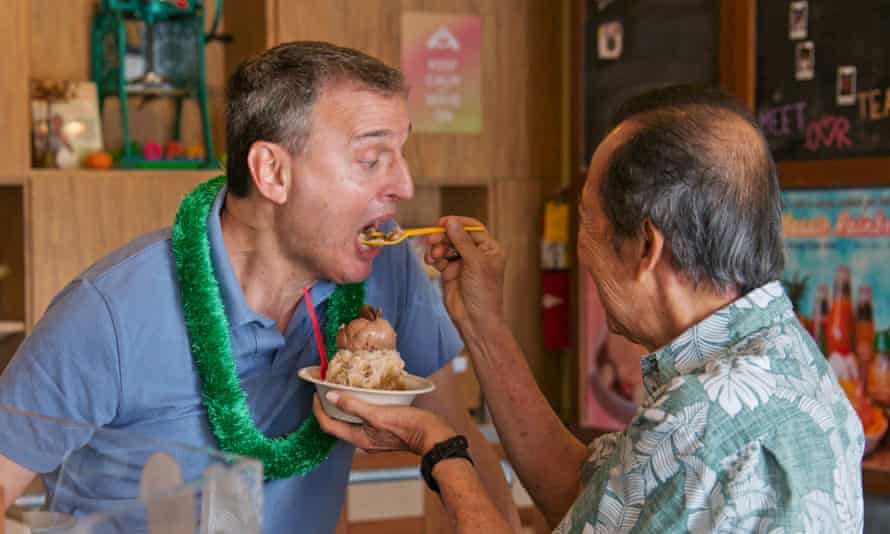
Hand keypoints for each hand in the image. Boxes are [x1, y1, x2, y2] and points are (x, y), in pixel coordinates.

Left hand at [313, 392, 456, 455]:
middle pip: (338, 423)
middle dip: (329, 406)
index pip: (328, 425)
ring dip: (344, 405)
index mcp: (358, 438)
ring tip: (342, 389)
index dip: (318, 409)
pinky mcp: (383, 431)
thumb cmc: (408, 425)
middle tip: (326, 388)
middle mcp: (363, 439)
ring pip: (351, 420)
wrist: (432, 435)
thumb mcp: (377, 412)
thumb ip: (354, 405)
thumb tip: (331, 396)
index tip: (315, 393)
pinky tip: (364, 395)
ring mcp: (373, 436)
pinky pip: (363, 419)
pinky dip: (358, 407)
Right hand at [424, 216, 506, 337]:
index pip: (473, 228)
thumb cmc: (483, 292)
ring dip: (437, 248)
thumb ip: (462, 241)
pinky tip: (431, 261)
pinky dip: (434, 258)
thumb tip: (451, 222)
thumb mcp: (475, 263)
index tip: (443, 222)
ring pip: (446, 246)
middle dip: (443, 236)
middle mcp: (476, 254)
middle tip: (431, 238)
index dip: (458, 223)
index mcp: (490, 249)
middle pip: (456, 236)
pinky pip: (439, 258)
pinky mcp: (450, 272)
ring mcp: (462, 263)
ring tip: (433, 255)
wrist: (475, 320)